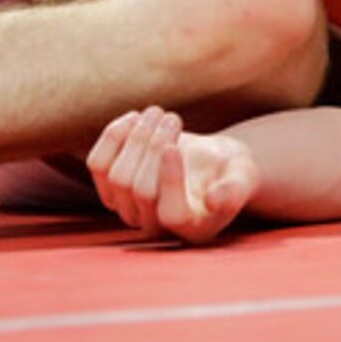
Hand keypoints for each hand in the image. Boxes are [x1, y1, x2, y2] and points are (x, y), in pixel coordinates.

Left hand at [87, 107, 258, 243]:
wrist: (211, 164)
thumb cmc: (232, 171)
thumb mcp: (242, 178)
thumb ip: (234, 190)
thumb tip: (214, 200)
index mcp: (192, 229)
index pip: (170, 213)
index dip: (169, 181)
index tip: (174, 146)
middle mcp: (156, 226)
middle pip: (139, 189)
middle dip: (153, 146)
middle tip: (174, 117)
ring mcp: (128, 209)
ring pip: (116, 176)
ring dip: (135, 137)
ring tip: (159, 113)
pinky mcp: (111, 187)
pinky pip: (98, 164)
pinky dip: (114, 136)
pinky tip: (135, 118)